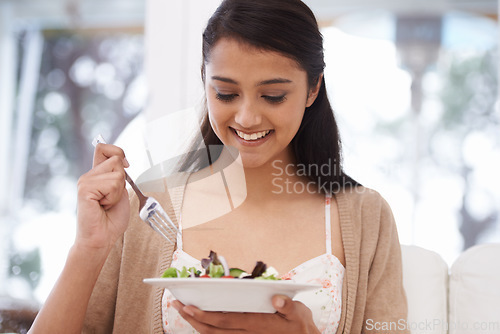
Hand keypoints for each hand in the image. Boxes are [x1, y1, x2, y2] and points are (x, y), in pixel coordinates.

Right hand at [75, 143, 129, 252]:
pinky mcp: (84, 189)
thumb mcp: (120, 191)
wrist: (102, 238)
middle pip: (116, 159)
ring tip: (107, 203)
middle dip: (122, 179)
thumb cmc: (111, 219)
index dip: (118, 152)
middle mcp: (88, 175)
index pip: (103, 147)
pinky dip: (113, 197)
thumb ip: (118, 175)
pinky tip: (102, 206)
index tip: (125, 166)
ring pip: (117, 173)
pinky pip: (112, 184)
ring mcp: (85, 181)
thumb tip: (122, 160)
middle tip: (112, 197)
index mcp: (96, 174)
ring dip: (118, 191)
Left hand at [172, 295, 320, 333]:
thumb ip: (288, 306)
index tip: (189, 306)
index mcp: (256, 325)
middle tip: (176, 304)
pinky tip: (199, 320)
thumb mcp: (300, 313)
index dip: (205, 315)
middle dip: (193, 318)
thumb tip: (277, 298)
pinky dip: (207, 329)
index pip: (225, 321)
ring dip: (196, 324)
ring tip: (183, 310)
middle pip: (213, 329)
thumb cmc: (300, 326)